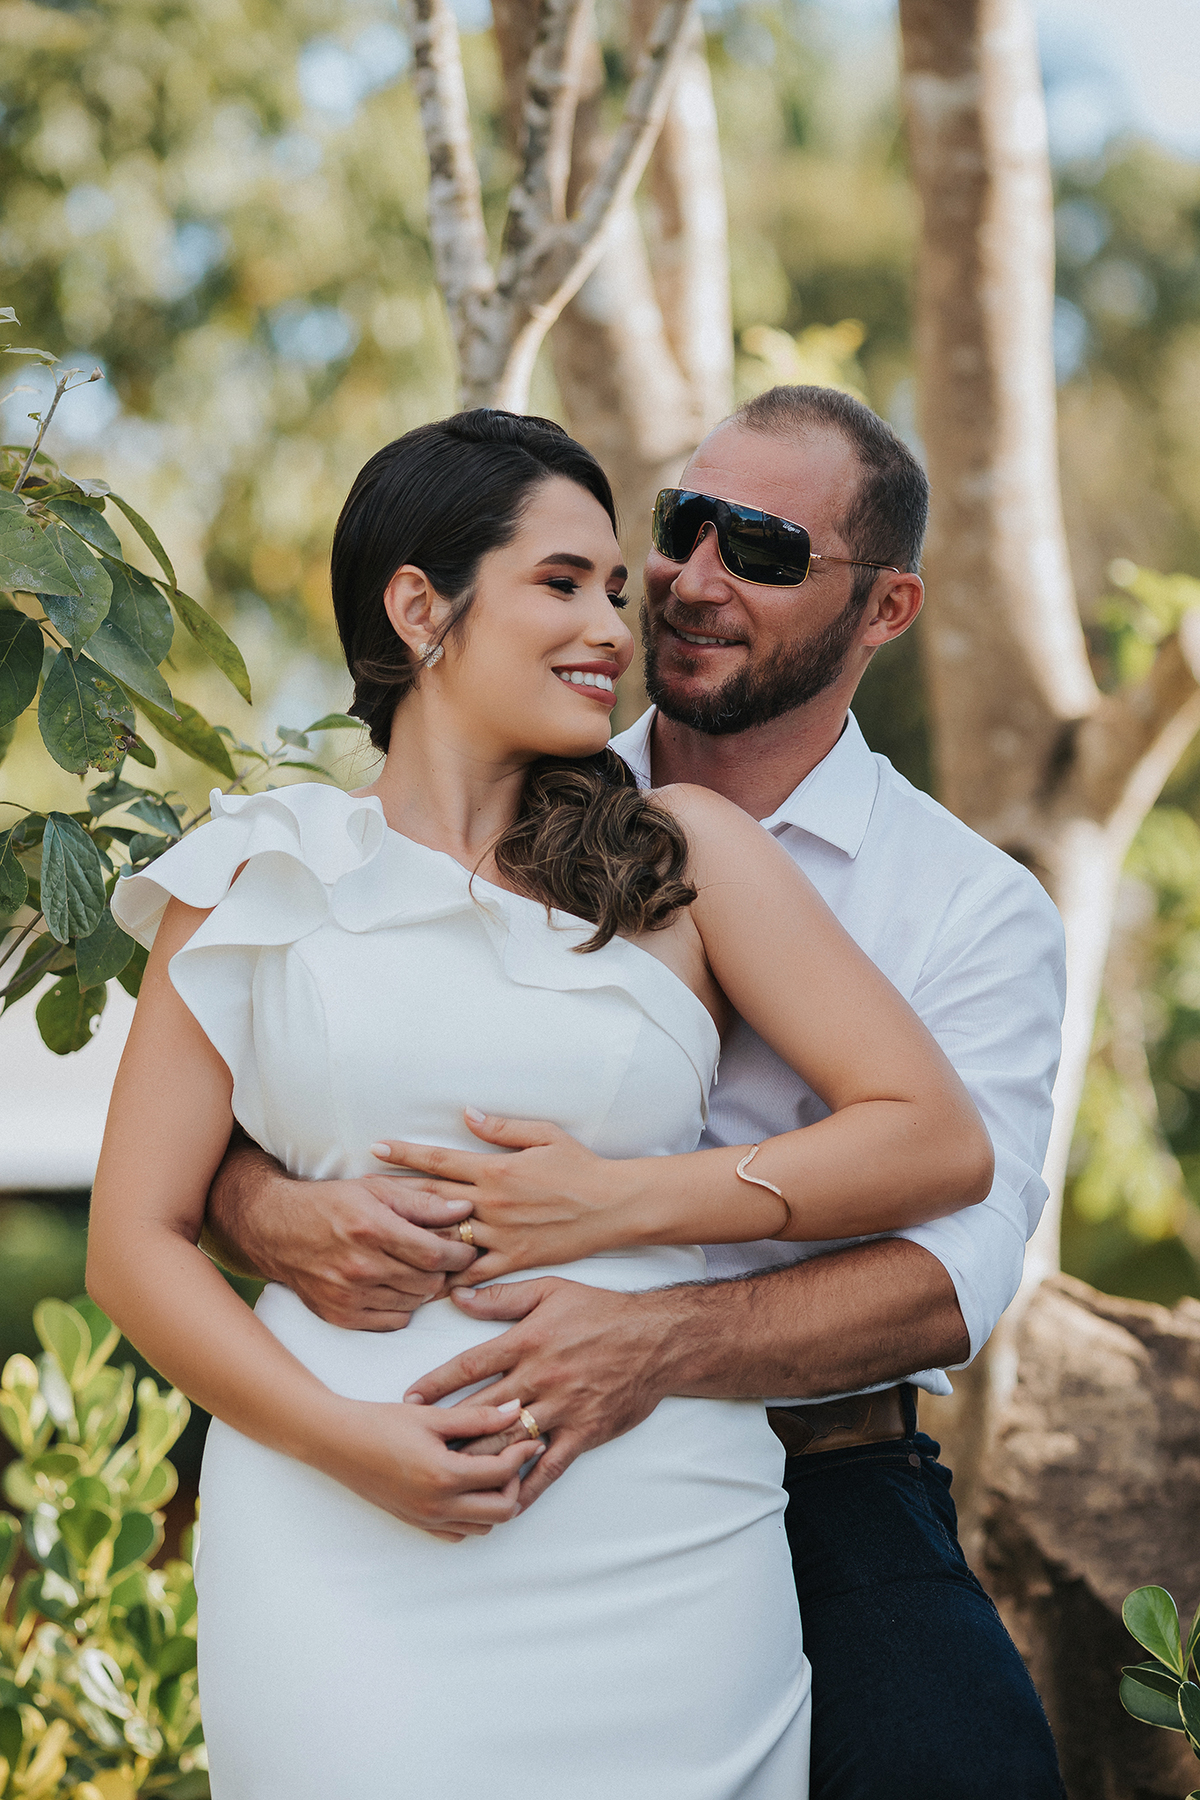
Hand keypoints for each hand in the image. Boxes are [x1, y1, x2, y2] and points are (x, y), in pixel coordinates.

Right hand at [217, 1167, 478, 1330]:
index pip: (436, 1254)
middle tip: (447, 1259)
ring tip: (419, 1269)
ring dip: (425, 1289)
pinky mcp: (340, 1315)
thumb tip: (463, 1211)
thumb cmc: (331, 1203)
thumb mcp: (375, 1189)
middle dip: (446, 1271)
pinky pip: (393, 1321)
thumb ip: (422, 1201)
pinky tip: (396, 1286)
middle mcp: (360, 1265)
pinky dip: (403, 1307)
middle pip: (428, 1282)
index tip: (467, 1248)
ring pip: (414, 1303)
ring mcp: (348, 1295)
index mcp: (372, 1228)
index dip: (461, 1254)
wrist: (276, 1229)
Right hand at [315, 1394, 544, 1540]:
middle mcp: (438, 1506)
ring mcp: (425, 1519)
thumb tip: (517, 1409)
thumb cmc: (380, 1422)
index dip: (522, 1453)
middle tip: (512, 1458)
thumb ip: (479, 1416)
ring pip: (482, 1526)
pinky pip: (457, 1533)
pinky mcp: (414, 1522)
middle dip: (515, 1484)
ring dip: (495, 1502)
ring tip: (491, 1471)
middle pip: (501, 1511)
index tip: (530, 1436)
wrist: (336, 1441)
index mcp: (444, 1476)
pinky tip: (467, 1488)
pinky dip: (472, 1517)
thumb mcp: (432, 1416)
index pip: (502, 1474)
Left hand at [369, 1111, 645, 1280]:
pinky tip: (422, 1281)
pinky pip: (474, 1273)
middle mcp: (492, 1203)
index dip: (405, 1154)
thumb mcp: (544, 1136)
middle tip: (361, 1196)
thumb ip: (501, 1128)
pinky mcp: (515, 1260)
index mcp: (496, 1170)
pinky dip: (447, 1276)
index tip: (376, 1148)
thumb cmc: (581, 1166)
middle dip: (395, 1196)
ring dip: (413, 1238)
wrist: (614, 1205)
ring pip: (446, 1238)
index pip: (440, 1160)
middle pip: (432, 1200)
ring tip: (380, 1240)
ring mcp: (502, 1235)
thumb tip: (466, 1114)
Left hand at [402, 1278, 676, 1510]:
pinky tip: (505, 1502)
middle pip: (481, 1410)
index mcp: (527, 1341)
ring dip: (477, 1460)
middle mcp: (539, 1377)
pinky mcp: (584, 1432)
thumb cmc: (602, 1311)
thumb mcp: (551, 1291)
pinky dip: (525, 1486)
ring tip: (446, 1478)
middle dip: (446, 1430)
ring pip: (509, 1441)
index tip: (408, 1400)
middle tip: (416, 1449)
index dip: (435, 1384)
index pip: (469, 1365)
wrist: (658, 1339)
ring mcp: (562, 1408)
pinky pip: (549, 1466)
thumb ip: (503, 1297)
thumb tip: (459, 1296)